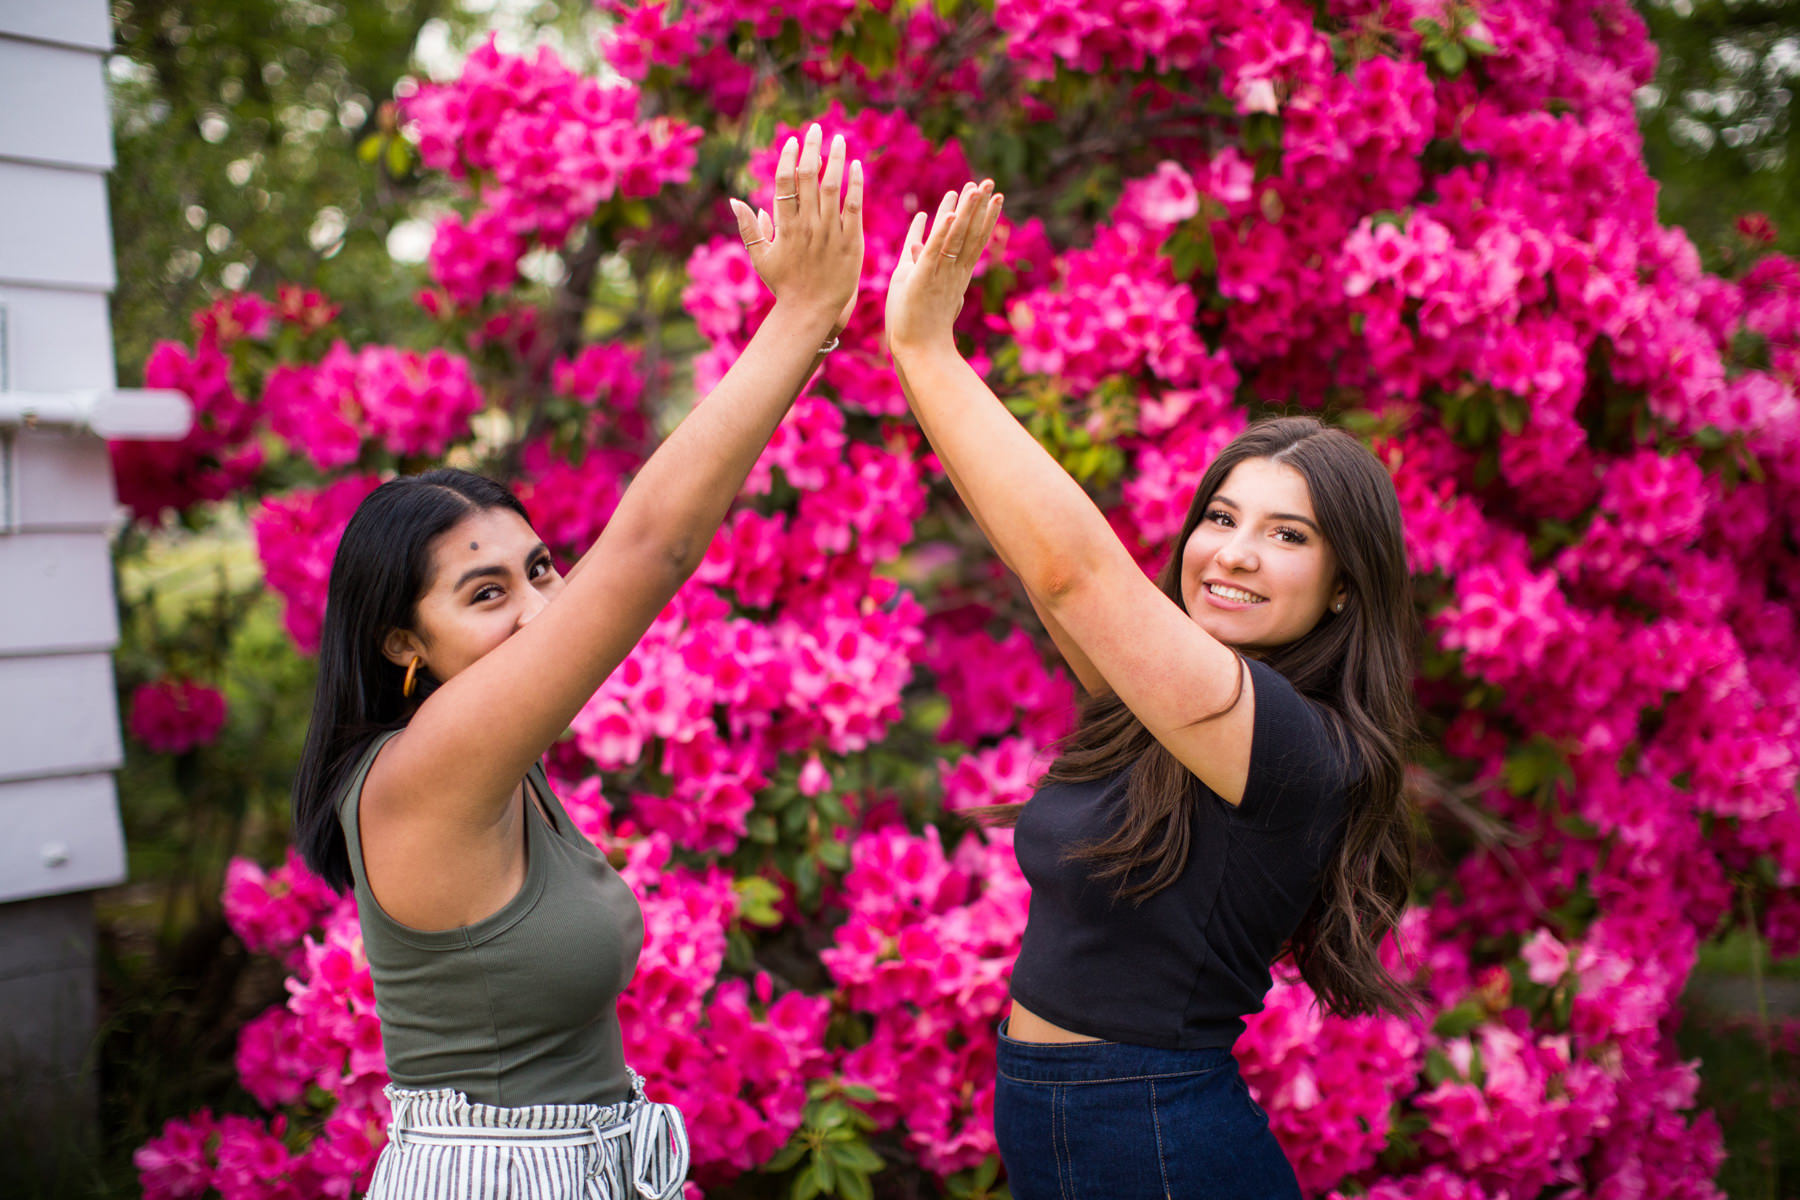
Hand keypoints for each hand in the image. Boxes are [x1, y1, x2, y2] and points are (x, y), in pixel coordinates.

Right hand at [729, 124, 863, 338]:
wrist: (811, 311)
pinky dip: (855, 186)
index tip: (794, 141)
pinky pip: (854, 208)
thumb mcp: (760, 258)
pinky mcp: (851, 242)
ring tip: (838, 139)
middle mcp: (808, 225)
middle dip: (812, 150)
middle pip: (809, 178)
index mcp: (785, 226)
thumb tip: (735, 201)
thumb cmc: (784, 285)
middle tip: (815, 129)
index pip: (785, 182)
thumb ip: (749, 227)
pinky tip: (855, 166)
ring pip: (832, 188)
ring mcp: (830, 232)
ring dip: (835, 160)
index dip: (789, 158)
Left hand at [885, 180, 1003, 358]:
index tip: (988, 195)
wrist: (920, 352)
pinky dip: (943, 232)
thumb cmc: (917, 325)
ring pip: (957, 238)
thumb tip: (916, 243)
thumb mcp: (916, 284)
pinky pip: (936, 252)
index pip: (970, 238)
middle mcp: (953, 271)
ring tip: (977, 186)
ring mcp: (941, 274)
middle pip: (970, 232)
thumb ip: (919, 261)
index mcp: (954, 272)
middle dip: (980, 206)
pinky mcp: (925, 279)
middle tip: (990, 181)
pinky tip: (951, 212)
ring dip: (967, 211)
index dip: (980, 216)